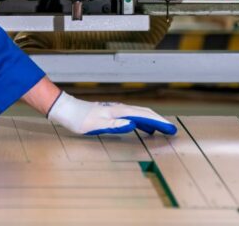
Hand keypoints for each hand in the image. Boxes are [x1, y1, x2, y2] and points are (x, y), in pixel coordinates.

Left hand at [47, 92, 176, 135]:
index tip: (170, 129)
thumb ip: (114, 125)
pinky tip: (143, 127)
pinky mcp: (111, 113)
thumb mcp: (95, 125)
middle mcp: (119, 108)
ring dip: (152, 121)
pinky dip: (142, 121)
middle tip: (172, 130)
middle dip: (159, 121)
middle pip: (144, 113)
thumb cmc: (79, 119)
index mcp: (118, 111)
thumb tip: (133, 124)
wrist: (66, 109)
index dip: (158, 122)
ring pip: (139, 114)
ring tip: (162, 129)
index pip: (143, 115)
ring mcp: (115, 110)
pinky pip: (132, 116)